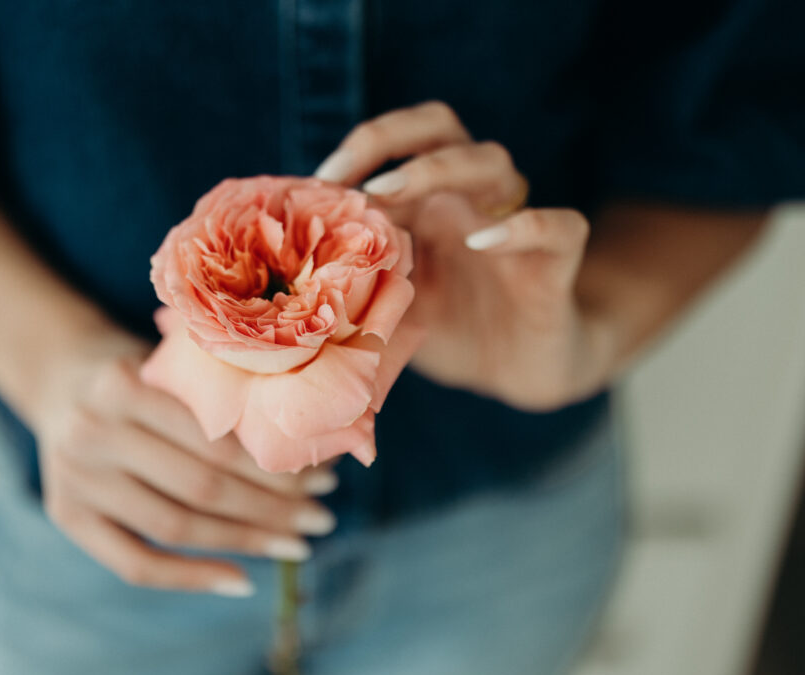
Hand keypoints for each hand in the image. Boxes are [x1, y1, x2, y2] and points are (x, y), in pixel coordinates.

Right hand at [32, 331, 337, 595]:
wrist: (59, 375)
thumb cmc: (138, 367)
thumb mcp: (170, 362)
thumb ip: (217, 395)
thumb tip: (310, 447)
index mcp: (123, 385)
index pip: (214, 443)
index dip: (274, 469)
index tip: (323, 479)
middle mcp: (92, 433)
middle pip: (201, 488)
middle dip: (272, 509)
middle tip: (320, 519)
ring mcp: (74, 479)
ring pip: (176, 527)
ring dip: (245, 542)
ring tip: (295, 545)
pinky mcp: (65, 515)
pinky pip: (135, 564)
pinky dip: (191, 578)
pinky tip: (240, 581)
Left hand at [315, 101, 611, 410]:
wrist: (514, 370)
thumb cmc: (449, 326)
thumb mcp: (390, 301)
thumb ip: (356, 277)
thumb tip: (290, 271)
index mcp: (431, 198)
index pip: (403, 140)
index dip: (364, 146)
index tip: (317, 179)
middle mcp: (472, 197)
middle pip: (445, 131)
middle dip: (394, 141)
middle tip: (350, 182)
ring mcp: (515, 223)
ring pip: (496, 162)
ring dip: (438, 170)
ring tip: (388, 197)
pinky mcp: (556, 261)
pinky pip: (560, 225)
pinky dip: (523, 225)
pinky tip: (482, 241)